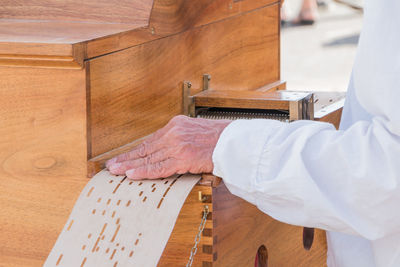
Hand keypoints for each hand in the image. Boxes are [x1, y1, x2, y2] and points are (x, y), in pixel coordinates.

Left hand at [106, 115, 230, 179]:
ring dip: (130, 165)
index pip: (151, 140)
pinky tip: (131, 174)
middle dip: (127, 157)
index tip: (125, 156)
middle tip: (111, 164)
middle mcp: (173, 133)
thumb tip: (169, 150)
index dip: (136, 150)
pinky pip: (159, 167)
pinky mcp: (182, 158)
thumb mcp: (196, 130)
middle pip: (146, 148)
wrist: (234, 141)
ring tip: (115, 170)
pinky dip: (144, 171)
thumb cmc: (219, 138)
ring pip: (148, 157)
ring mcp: (177, 146)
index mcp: (176, 125)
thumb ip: (180, 138)